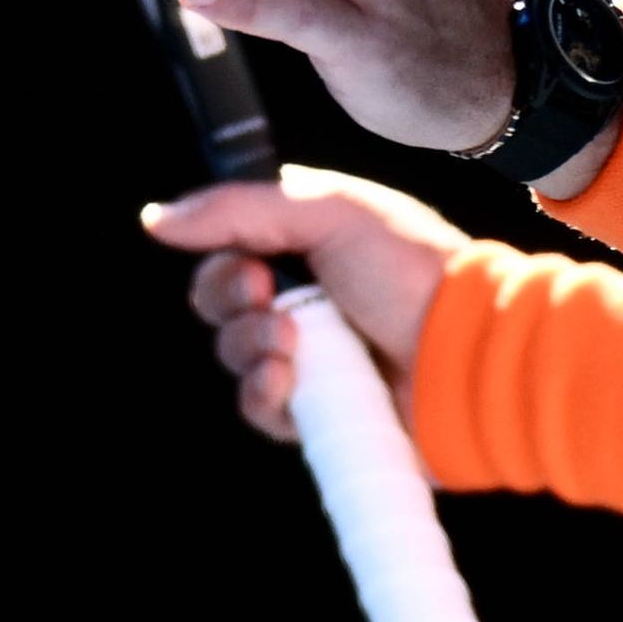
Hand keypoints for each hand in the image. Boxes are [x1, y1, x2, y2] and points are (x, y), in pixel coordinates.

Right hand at [139, 164, 468, 442]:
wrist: (466, 350)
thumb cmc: (410, 269)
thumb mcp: (330, 212)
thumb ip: (239, 208)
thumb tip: (156, 218)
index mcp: (301, 245)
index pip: (224, 252)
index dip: (223, 261)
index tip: (255, 266)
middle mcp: (300, 300)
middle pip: (218, 306)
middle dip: (234, 305)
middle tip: (273, 301)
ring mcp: (308, 358)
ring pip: (233, 357)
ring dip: (252, 350)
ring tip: (295, 348)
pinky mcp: (316, 413)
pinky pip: (259, 409)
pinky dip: (265, 396)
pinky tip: (291, 383)